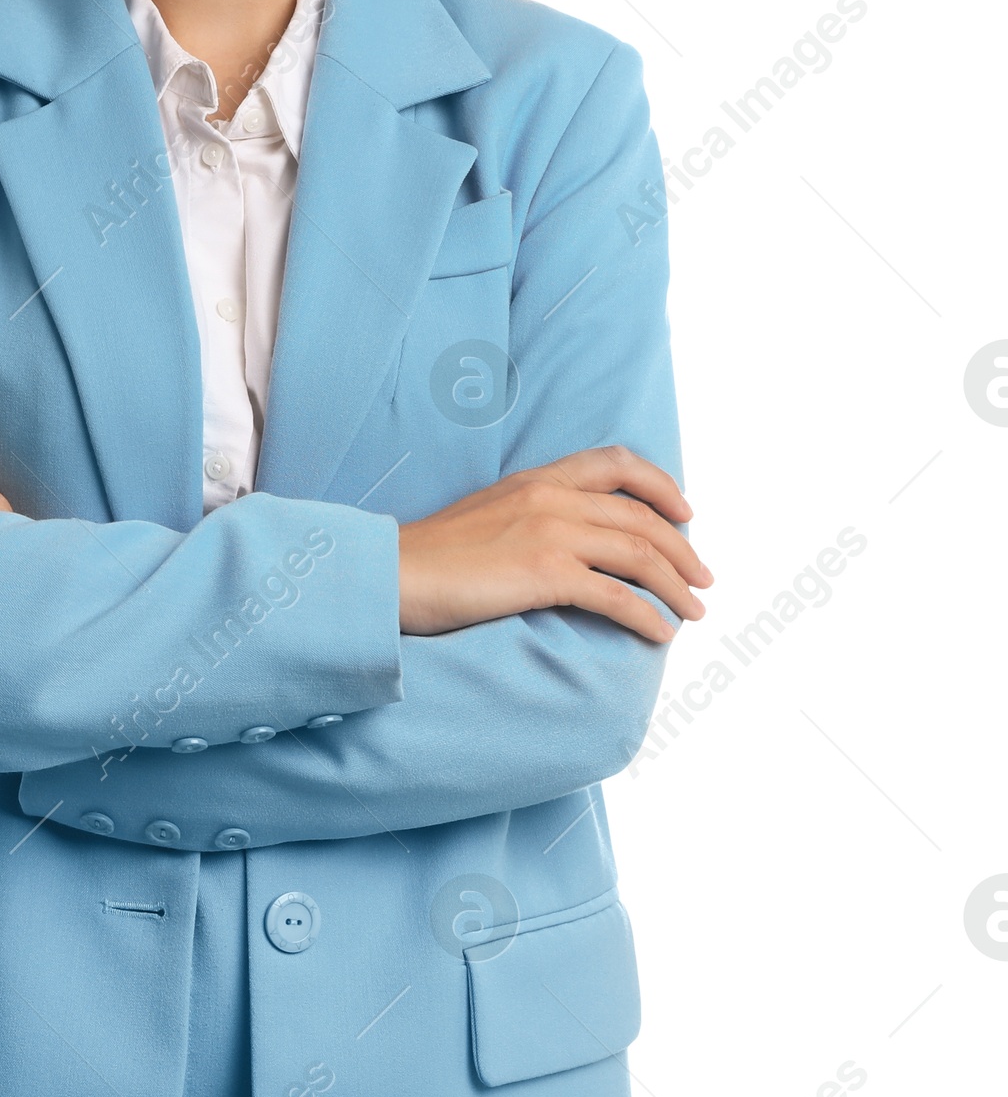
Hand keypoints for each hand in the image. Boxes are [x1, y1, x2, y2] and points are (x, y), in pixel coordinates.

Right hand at [396, 445, 710, 641]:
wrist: (394, 572)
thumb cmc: (431, 555)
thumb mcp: (488, 514)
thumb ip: (530, 514)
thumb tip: (567, 543)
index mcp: (536, 478)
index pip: (615, 463)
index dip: (659, 484)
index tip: (684, 511)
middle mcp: (550, 497)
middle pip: (641, 516)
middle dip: (683, 549)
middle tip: (703, 578)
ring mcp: (550, 532)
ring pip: (640, 554)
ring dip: (677, 587)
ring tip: (695, 611)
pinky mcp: (545, 572)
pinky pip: (616, 595)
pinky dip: (647, 616)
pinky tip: (660, 633)